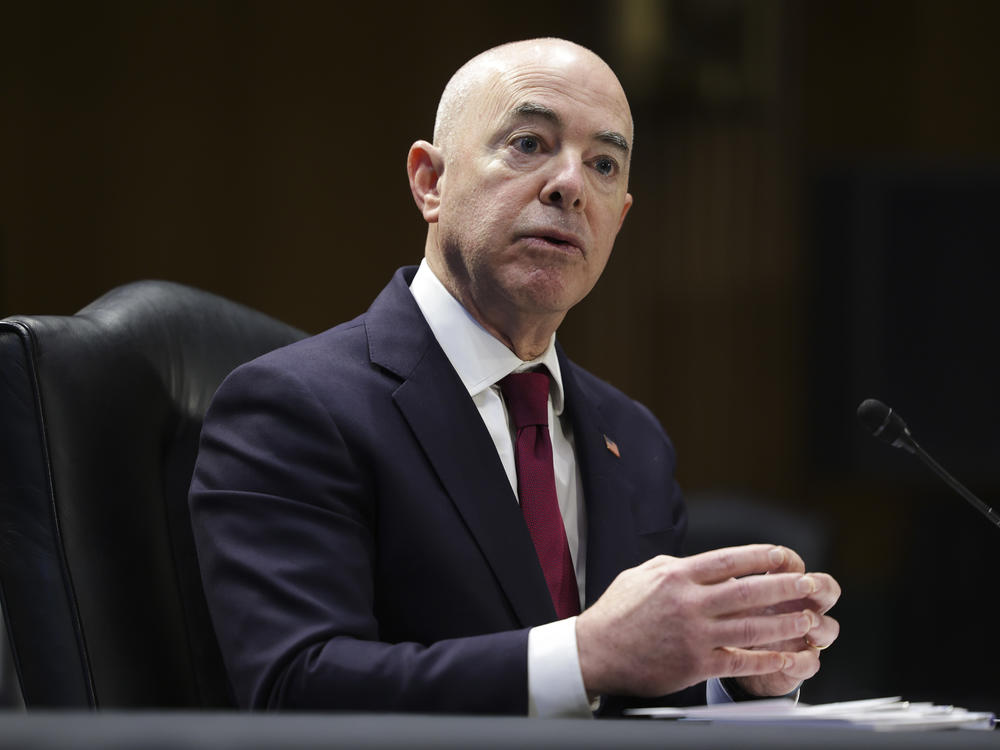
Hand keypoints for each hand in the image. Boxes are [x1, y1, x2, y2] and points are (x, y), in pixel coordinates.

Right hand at [575, 544, 837, 697]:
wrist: (595, 652)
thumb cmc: (616, 613)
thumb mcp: (641, 574)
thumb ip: (674, 566)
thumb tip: (702, 563)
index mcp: (677, 575)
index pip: (730, 560)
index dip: (763, 556)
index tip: (786, 555)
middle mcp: (688, 602)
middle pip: (749, 591)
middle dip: (786, 586)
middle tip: (813, 584)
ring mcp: (693, 634)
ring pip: (751, 626)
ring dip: (786, 622)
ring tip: (809, 619)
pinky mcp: (694, 664)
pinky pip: (740, 661)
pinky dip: (768, 659)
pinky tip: (788, 656)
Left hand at [729, 549, 840, 696]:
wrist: (731, 658)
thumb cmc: (729, 618)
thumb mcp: (725, 599)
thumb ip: (725, 586)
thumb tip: (715, 572)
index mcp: (781, 586)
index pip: (795, 566)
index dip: (790, 560)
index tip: (776, 558)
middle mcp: (800, 607)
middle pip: (826, 591)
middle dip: (820, 586)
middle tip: (807, 585)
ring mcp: (804, 636)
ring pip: (828, 628)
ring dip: (818, 624)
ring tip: (804, 622)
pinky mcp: (799, 664)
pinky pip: (810, 664)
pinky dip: (800, 662)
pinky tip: (785, 661)